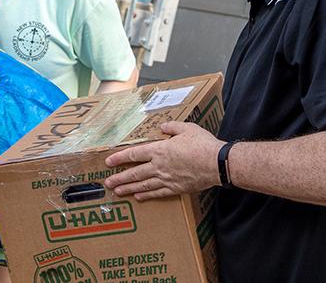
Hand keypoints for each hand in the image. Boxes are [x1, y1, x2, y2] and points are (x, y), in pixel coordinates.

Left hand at [104, 122, 223, 199]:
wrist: (218, 164)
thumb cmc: (203, 144)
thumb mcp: (186, 128)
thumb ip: (172, 127)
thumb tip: (162, 127)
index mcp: (160, 150)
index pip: (134, 154)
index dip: (120, 158)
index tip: (108, 162)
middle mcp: (159, 166)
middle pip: (135, 173)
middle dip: (120, 178)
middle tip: (107, 183)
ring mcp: (167, 179)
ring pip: (143, 185)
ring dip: (129, 189)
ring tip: (118, 192)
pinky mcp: (176, 188)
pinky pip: (158, 193)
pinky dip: (147, 196)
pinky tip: (139, 197)